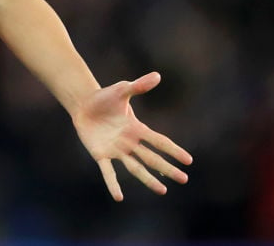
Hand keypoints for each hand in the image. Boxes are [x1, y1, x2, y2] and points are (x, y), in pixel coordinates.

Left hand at [72, 71, 192, 200]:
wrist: (84, 104)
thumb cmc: (105, 98)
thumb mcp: (122, 91)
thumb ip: (138, 86)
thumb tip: (157, 75)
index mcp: (137, 129)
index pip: (159, 141)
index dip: (173, 150)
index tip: (189, 161)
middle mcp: (129, 142)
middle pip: (152, 157)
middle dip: (167, 168)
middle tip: (184, 179)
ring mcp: (116, 150)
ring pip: (135, 167)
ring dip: (148, 179)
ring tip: (162, 191)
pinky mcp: (100, 154)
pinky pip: (108, 171)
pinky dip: (113, 183)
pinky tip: (118, 197)